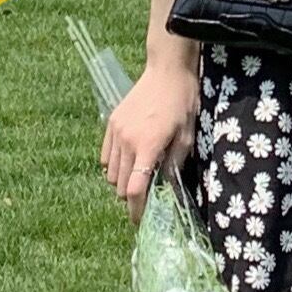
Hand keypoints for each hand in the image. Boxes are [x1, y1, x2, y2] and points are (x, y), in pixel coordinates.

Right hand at [100, 56, 199, 227]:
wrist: (166, 71)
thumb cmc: (182, 102)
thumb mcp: (187, 136)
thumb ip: (174, 164)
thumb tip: (166, 188)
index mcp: (147, 146)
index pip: (136, 189)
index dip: (137, 209)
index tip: (141, 220)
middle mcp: (127, 141)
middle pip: (121, 186)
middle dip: (132, 197)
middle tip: (146, 198)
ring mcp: (116, 132)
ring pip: (111, 173)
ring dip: (123, 181)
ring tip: (139, 177)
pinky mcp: (111, 124)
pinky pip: (105, 157)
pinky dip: (114, 166)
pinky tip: (129, 163)